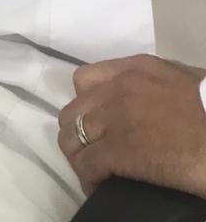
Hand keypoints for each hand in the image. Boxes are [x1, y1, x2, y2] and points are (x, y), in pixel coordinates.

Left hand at [58, 54, 205, 197]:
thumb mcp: (184, 79)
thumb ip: (157, 83)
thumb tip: (152, 95)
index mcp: (135, 69)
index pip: (85, 79)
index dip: (87, 104)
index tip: (96, 121)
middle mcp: (117, 88)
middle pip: (74, 111)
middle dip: (79, 133)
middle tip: (94, 151)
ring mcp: (114, 119)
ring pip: (71, 137)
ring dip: (79, 156)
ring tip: (93, 171)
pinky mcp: (119, 151)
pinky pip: (87, 165)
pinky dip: (89, 178)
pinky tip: (99, 187)